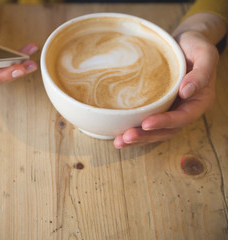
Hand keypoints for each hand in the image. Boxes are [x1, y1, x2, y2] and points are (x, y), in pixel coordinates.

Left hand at [114, 31, 218, 148]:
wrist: (185, 41)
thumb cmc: (196, 45)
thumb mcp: (205, 53)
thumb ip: (201, 73)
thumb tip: (186, 91)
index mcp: (199, 101)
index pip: (183, 117)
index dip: (165, 122)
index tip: (146, 123)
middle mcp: (184, 109)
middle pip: (166, 130)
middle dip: (146, 136)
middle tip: (126, 137)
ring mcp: (170, 110)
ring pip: (156, 131)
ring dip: (138, 138)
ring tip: (119, 141)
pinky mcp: (158, 107)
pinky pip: (147, 121)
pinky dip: (134, 129)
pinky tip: (118, 134)